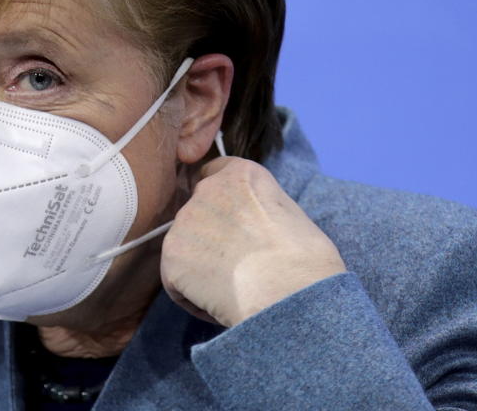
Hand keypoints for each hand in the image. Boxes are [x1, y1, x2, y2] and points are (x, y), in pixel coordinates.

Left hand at [160, 157, 345, 327]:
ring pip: (185, 248)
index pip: (213, 173)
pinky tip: (220, 303)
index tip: (234, 224)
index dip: (221, 203)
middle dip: (210, 237)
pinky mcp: (171, 257)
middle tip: (238, 265)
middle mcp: (206, 190)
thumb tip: (248, 223)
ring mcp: (184, 223)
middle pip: (196, 214)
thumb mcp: (288, 213)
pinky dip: (193, 296)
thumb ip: (256, 207)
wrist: (290, 293)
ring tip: (233, 288)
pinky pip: (176, 281)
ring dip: (201, 268)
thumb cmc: (304, 261)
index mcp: (240, 174)